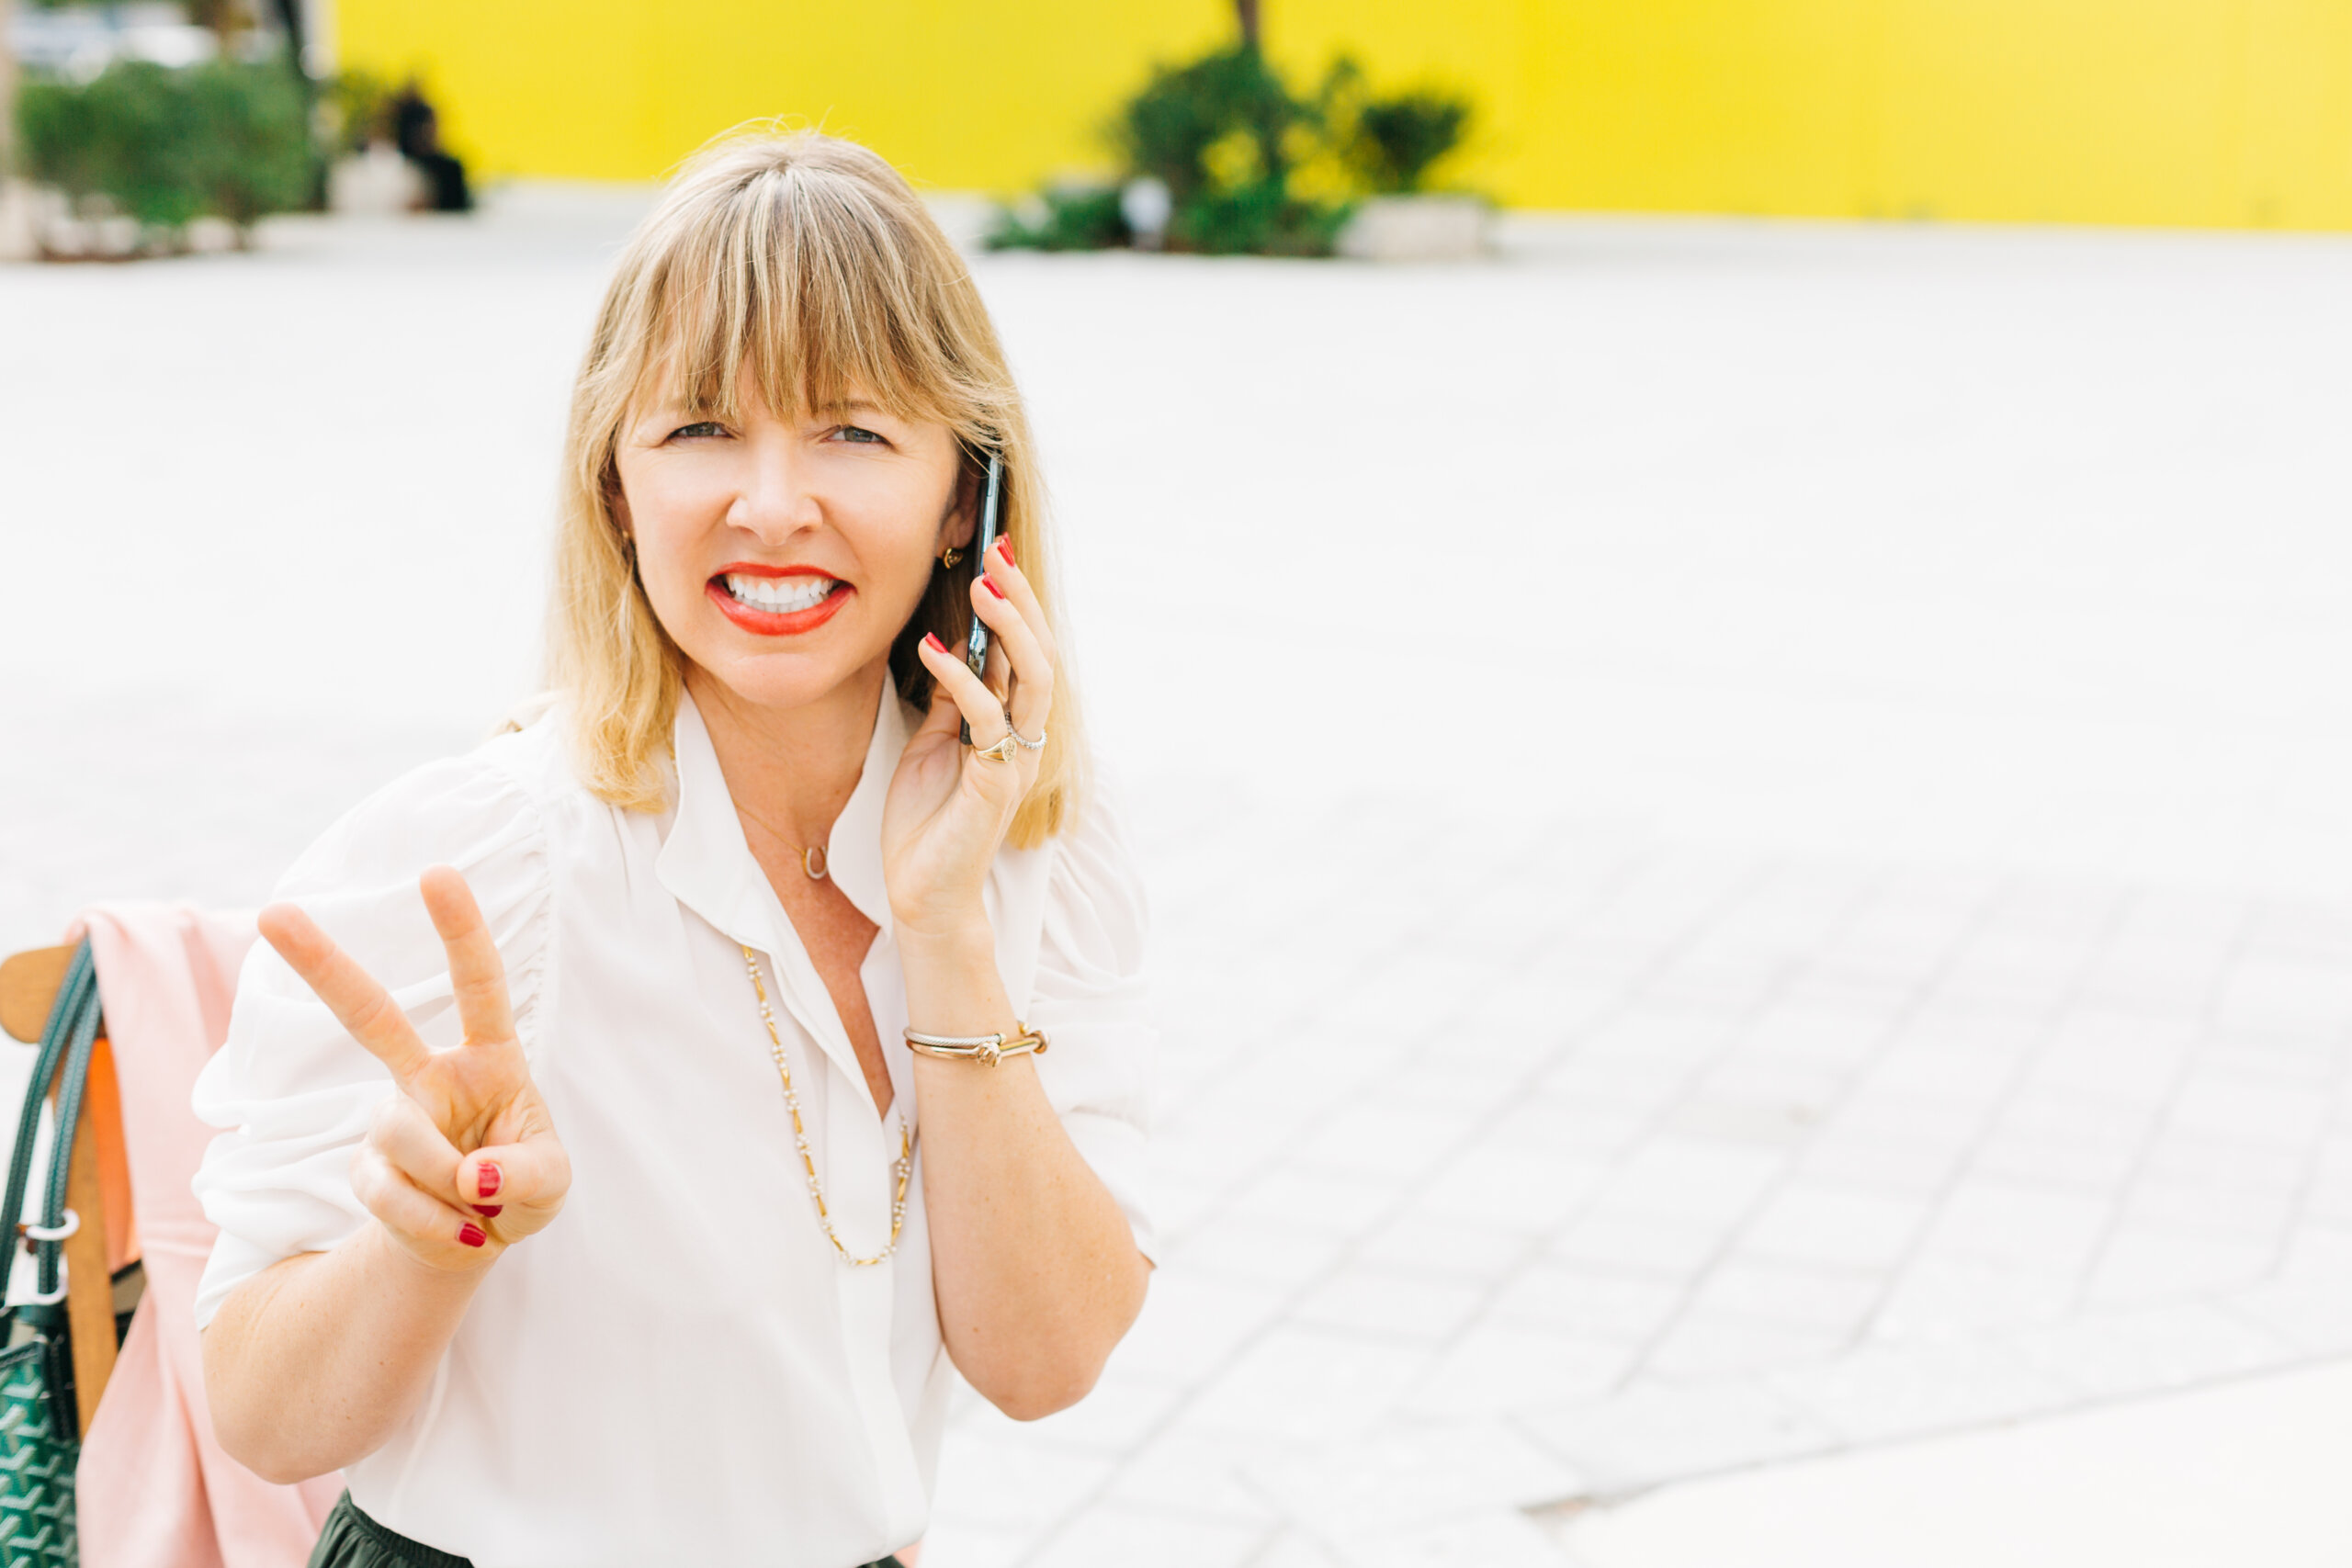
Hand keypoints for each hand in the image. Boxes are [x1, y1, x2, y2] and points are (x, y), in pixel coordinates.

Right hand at [257, 865, 571, 1272]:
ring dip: (446, 1181)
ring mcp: (392, 1121)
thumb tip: (475, 1173)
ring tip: (476, 1206)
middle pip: (369, 1014)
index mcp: (489, 1058)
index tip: (435, 873)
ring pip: (398, 1133)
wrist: (474, 1239)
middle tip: (271, 911)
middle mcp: (431, 1077)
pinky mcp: (364, 1168)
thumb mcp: (550, 1183)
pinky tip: (454, 1230)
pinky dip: (429, 1224)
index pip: (478, 986)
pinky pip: (387, 1194)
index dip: (460, 931)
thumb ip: (527, 1173)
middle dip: (321, 964)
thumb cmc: (520, 1188)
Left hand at [885, 537, 1054, 938]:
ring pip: (1032, 680)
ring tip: (982, 587)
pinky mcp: (995, 784)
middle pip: (1041, 655)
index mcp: (1014, 726)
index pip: (1027, 652)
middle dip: (1020, 600)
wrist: (923, 893)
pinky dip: (961, 679)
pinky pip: (987, 719)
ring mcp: (1016, 761)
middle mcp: (1026, 739)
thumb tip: (951, 647)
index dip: (1017, 603)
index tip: (995, 554)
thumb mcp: (934, 743)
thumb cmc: (928, 821)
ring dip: (1009, 628)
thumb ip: (952, 700)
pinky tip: (932, 650)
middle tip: (995, 554)